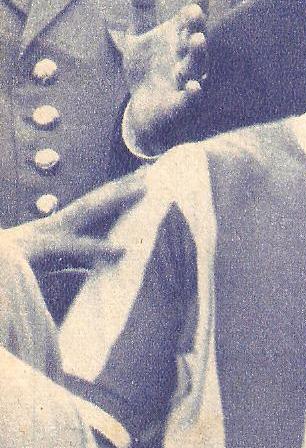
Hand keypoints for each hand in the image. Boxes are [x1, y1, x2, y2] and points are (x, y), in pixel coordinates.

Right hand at [2, 176, 144, 268]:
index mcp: (51, 231)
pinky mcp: (37, 251)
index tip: (138, 180)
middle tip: (151, 172)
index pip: (89, 209)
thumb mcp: (43, 270)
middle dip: (121, 187)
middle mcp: (49, 227)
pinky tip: (120, 250)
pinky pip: (71, 249)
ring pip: (86, 212)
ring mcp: (44, 235)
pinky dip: (95, 249)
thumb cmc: (8, 275)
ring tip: (144, 189)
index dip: (113, 195)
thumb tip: (94, 266)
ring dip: (115, 200)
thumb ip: (70, 266)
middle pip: (92, 202)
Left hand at [122, 0, 208, 157]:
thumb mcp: (139, 34)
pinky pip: (188, 101)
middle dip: (196, 26)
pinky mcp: (178, 106)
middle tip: (194, 11)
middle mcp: (185, 59)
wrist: (143, 109)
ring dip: (199, 54)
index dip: (197, 6)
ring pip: (195, 68)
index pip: (190, 20)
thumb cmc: (147, 69)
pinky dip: (192, 95)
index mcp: (179, 39)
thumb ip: (143, 5)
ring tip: (199, 39)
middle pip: (195, 41)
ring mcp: (184, 82)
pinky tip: (194, 86)